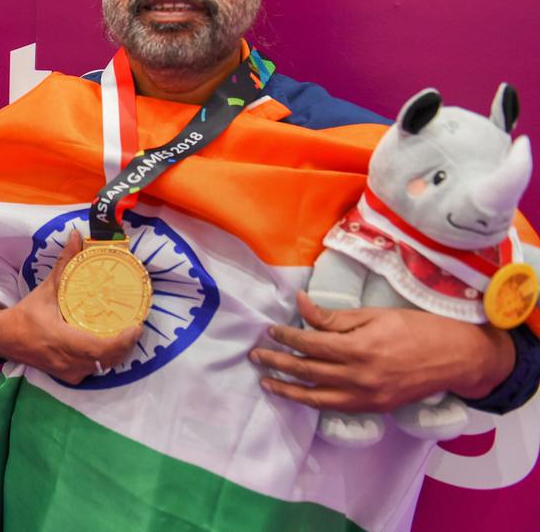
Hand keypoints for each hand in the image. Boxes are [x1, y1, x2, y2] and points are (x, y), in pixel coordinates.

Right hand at [0, 231, 142, 384]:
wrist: (6, 339)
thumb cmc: (27, 314)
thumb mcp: (47, 289)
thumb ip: (64, 263)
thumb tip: (77, 236)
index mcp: (60, 339)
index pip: (98, 349)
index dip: (121, 342)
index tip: (136, 327)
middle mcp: (68, 361)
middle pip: (107, 359)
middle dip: (126, 344)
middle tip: (136, 324)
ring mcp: (70, 372)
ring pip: (104, 366)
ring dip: (119, 351)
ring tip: (129, 331)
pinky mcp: (71, 376)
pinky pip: (97, 369)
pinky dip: (108, 357)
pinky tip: (114, 342)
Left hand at [251, 292, 514, 411]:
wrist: (457, 357)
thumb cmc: (417, 329)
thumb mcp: (375, 315)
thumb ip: (334, 317)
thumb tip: (301, 305)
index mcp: (358, 348)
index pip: (310, 343)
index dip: (287, 337)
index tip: (271, 331)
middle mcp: (359, 377)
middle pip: (307, 371)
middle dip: (277, 363)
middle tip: (256, 356)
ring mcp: (366, 396)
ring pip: (316, 397)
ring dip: (287, 389)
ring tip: (266, 382)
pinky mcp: (374, 408)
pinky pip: (335, 407)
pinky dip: (313, 401)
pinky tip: (298, 395)